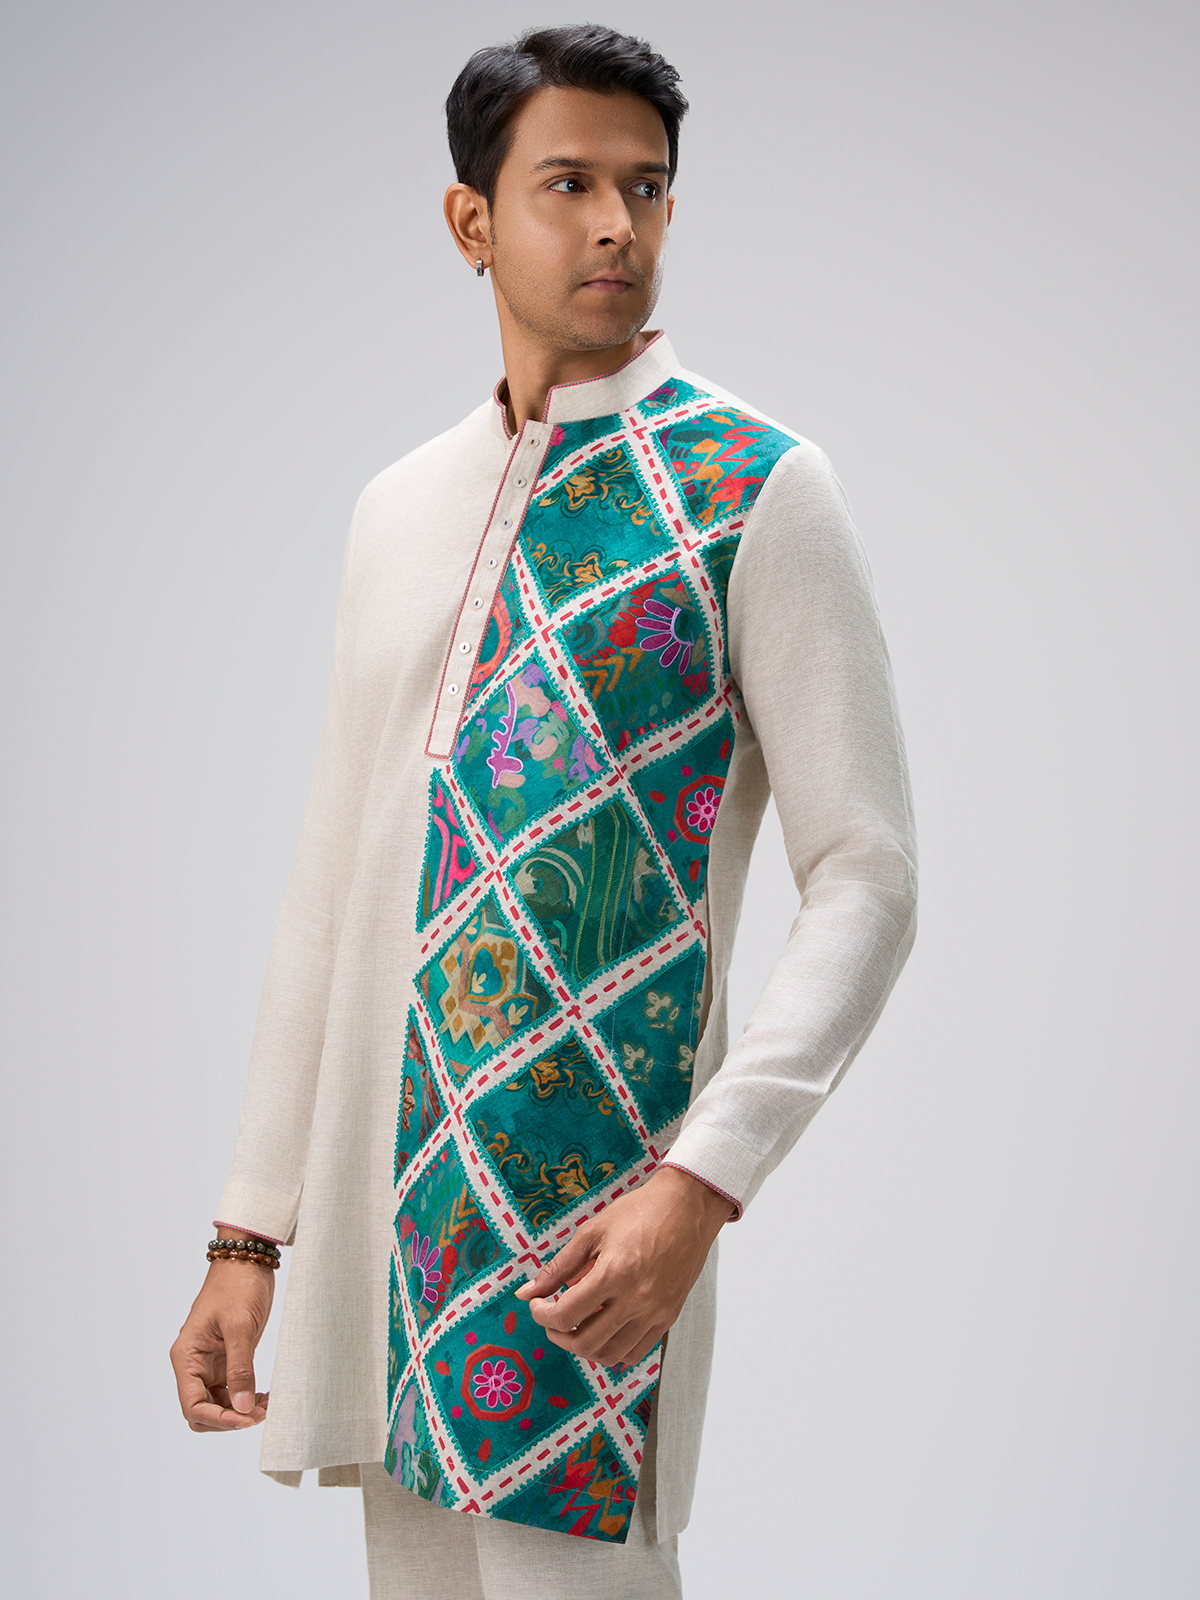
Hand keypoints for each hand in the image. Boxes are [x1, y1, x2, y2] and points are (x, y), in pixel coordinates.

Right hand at [170, 1257, 274, 1431]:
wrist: (248, 1260)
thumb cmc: (237, 1285)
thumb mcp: (239, 1326)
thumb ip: (240, 1368)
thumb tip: (243, 1407)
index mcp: (187, 1357)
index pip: (192, 1405)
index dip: (218, 1419)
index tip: (246, 1418)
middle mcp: (194, 1365)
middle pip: (202, 1412)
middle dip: (229, 1419)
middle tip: (260, 1414)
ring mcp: (211, 1364)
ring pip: (219, 1405)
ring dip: (241, 1412)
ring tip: (267, 1406)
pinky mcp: (228, 1360)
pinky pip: (232, 1391)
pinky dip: (247, 1399)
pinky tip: (265, 1397)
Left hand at [514, 1165, 733, 1369]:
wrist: (686, 1207)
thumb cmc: (640, 1212)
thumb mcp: (592, 1232)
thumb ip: (558, 1266)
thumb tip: (526, 1292)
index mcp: (614, 1273)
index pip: (566, 1314)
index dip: (542, 1314)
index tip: (537, 1304)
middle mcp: (636, 1299)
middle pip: (585, 1342)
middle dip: (558, 1335)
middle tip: (551, 1318)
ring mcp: (655, 1312)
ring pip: (610, 1354)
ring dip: (584, 1347)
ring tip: (575, 1326)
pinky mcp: (668, 1318)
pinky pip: (635, 1353)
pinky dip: (613, 1351)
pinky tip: (603, 1331)